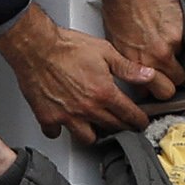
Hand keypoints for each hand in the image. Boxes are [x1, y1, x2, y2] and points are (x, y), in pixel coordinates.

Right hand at [0, 3, 164, 139]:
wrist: (36, 46)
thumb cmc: (66, 46)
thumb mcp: (104, 51)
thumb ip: (127, 68)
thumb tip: (148, 75)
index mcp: (104, 93)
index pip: (129, 115)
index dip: (139, 120)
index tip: (140, 122)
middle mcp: (87, 108)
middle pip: (112, 128)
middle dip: (122, 127)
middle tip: (123, 123)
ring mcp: (67, 116)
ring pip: (87, 138)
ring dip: (94, 134)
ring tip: (96, 126)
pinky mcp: (48, 117)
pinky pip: (56, 133)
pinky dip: (60, 130)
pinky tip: (63, 123)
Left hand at [96, 0, 184, 94]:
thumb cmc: (118, 8)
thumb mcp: (116, 43)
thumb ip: (131, 62)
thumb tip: (138, 73)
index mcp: (135, 64)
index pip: (154, 92)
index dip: (157, 89)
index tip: (157, 86)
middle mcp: (154, 58)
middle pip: (172, 87)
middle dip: (170, 82)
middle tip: (167, 73)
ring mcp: (169, 46)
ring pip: (182, 66)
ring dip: (176, 59)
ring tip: (166, 44)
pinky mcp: (181, 32)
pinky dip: (180, 38)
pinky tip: (168, 28)